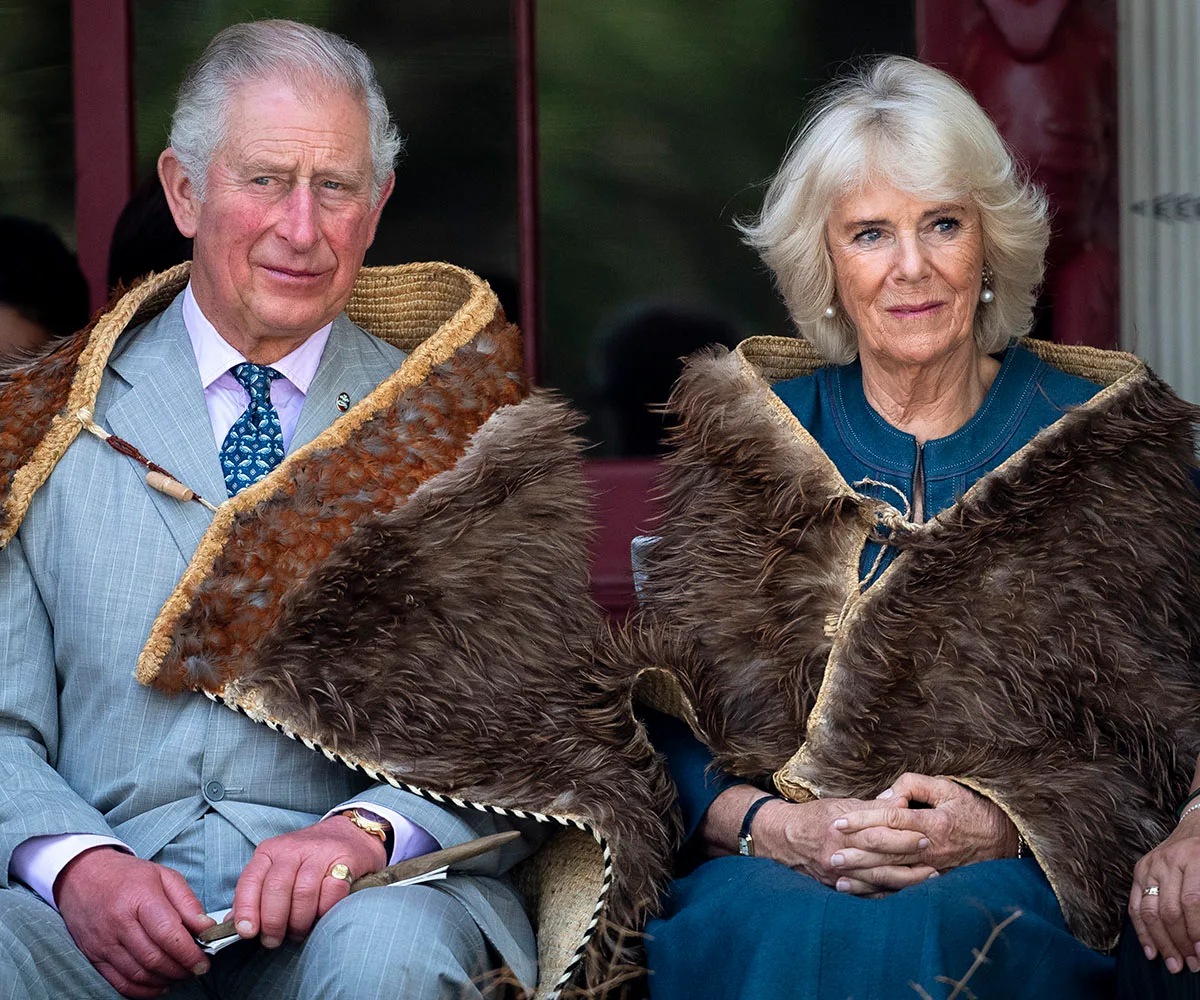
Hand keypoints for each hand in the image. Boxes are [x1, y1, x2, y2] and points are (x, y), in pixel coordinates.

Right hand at [55, 846, 213, 998]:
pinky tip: (160, 984)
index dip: (189, 953)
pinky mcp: (94, 957)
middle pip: (154, 958)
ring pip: (139, 974)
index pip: (167, 934)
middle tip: (197, 969)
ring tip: (182, 975)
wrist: (81, 876)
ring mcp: (104, 943)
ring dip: (165, 980)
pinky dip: (143, 990)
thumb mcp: (165, 877)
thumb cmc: (128, 875)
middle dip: (181, 970)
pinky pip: (120, 983)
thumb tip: (207, 928)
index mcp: (139, 899)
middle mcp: (119, 924)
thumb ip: (188, 903)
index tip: (204, 961)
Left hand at [231, 814, 387, 948]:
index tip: (247, 932)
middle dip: (273, 922)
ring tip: (298, 932)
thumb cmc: (309, 859)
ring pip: (303, 893)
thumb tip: (233, 925)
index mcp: (270, 851)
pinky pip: (332, 892)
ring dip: (299, 921)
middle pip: (276, 888)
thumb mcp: (277, 868)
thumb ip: (255, 893)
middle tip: (274, 940)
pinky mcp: (346, 859)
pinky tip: (321, 916)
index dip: (246, 909)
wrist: (351, 833)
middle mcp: (293, 848)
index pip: (250, 880)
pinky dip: (324, 911)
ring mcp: (320, 852)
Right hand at [699, 785, 936, 895]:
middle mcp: (839, 855)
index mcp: (841, 831)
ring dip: (906, 880)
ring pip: (878, 880)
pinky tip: (906, 892)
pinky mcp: (836, 888)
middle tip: (935, 854)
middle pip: (881, 858)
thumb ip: (871, 807)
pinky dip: (888, 894)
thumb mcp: (840, 805)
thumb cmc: (814, 817)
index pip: (879, 834)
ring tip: (930, 876)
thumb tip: (900, 803)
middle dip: (910, 857)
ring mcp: (837, 875)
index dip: (904, 835)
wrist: (782, 838)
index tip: (927, 834)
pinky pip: (867, 895)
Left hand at [833, 772, 1017, 875]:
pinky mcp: (935, 880)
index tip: (840, 822)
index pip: (891, 819)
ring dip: (865, 877)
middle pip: (887, 851)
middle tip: (831, 854)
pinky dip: (883, 892)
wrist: (1004, 839)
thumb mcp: (947, 787)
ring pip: (893, 874)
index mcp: (932, 822)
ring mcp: (934, 867)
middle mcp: (931, 848)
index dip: (863, 820)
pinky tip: (863, 893)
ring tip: (838, 877)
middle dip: (857, 854)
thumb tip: (886, 796)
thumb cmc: (971, 809)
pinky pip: (906, 889)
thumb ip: (914, 785)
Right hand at [1129, 810, 1199, 974]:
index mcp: (1193, 859)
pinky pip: (1134, 905)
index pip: (1192, 902)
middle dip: (1180, 943)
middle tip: (1191, 965)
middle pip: (1169, 910)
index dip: (1196, 931)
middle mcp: (1167, 862)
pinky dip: (1142, 932)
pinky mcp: (1138, 871)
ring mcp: (1149, 866)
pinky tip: (1151, 951)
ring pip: (1149, 911)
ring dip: (1162, 943)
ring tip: (1173, 964)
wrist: (1197, 827)